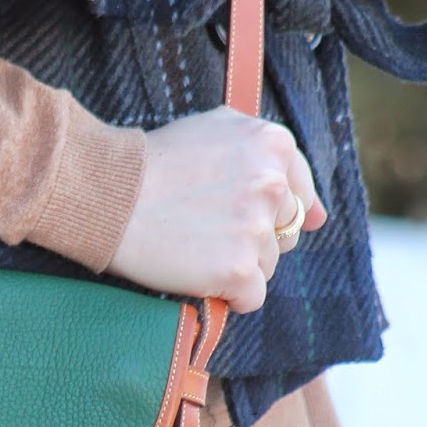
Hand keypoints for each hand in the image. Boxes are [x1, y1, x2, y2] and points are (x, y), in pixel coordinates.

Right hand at [107, 107, 327, 310]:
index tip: (237, 213)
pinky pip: (251, 297)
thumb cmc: (155, 162)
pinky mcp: (238, 269)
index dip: (266, 209)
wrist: (107, 194)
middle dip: (251, 236)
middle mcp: (272, 184)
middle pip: (284, 232)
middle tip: (203, 225)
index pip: (298, 193)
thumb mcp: (217, 128)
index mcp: (272, 144)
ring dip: (235, 264)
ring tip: (193, 243)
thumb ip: (272, 158)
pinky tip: (196, 271)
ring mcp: (256, 228)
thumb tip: (319, 217)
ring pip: (267, 266)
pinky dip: (226, 293)